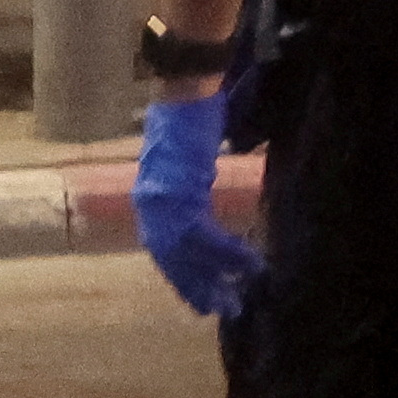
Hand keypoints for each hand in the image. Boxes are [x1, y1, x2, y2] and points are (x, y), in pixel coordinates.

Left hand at [134, 93, 264, 318]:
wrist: (187, 86)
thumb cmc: (189, 114)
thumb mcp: (183, 158)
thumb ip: (188, 184)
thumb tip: (201, 203)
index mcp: (149, 193)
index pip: (161, 246)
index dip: (179, 274)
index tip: (197, 296)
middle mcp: (150, 200)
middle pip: (170, 258)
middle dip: (194, 287)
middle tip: (217, 311)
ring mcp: (163, 196)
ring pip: (187, 253)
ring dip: (214, 278)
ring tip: (236, 299)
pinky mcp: (182, 189)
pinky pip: (205, 235)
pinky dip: (226, 253)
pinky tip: (247, 266)